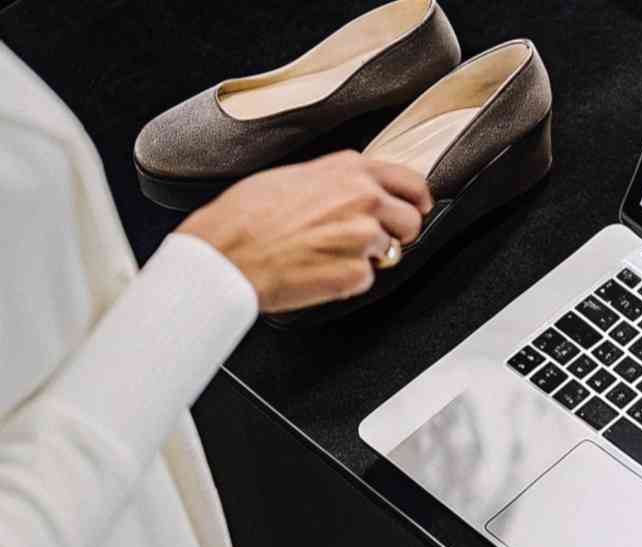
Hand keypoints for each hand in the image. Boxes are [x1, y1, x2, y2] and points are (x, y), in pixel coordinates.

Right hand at [176, 151, 433, 312]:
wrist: (224, 253)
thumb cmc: (244, 216)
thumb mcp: (293, 176)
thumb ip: (333, 180)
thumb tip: (351, 189)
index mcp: (349, 171)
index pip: (410, 181)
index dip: (416, 199)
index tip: (416, 207)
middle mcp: (363, 198)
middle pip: (411, 220)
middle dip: (396, 233)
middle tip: (369, 241)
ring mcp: (363, 236)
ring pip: (390, 252)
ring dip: (366, 258)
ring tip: (327, 255)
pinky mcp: (356, 273)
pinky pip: (366, 279)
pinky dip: (345, 281)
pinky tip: (316, 271)